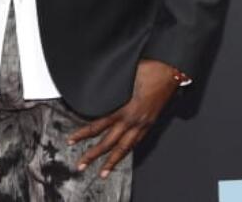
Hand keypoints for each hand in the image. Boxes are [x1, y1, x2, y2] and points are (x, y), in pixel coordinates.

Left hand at [67, 59, 181, 177]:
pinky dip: (127, 151)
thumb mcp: (123, 76)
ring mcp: (143, 124)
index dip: (83, 134)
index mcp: (124, 108)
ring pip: (124, 148)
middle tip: (80, 165)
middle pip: (109, 142)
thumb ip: (109, 88)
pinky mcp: (150, 123)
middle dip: (93, 155)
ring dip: (111, 161)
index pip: (98, 126)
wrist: (170, 70)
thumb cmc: (148, 68)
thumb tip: (94, 90)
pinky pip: (136, 142)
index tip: (72, 140)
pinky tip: (122, 155)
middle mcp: (133, 120)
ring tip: (102, 172)